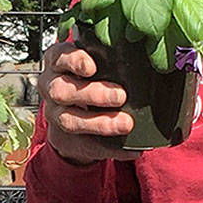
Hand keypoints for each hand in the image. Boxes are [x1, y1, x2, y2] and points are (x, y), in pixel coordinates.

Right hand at [38, 41, 141, 164]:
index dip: (74, 61)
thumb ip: (110, 57)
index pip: (59, 57)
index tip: (92, 67)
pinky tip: (132, 149)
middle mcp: (51, 87)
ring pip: (69, 121)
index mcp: (57, 63)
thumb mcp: (95, 61)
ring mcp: (55, 115)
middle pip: (61, 91)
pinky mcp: (65, 140)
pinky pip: (86, 146)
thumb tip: (151, 54)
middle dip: (91, 94)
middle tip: (121, 95)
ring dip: (99, 123)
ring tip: (126, 124)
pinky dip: (110, 148)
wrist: (73, 113)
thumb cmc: (91, 76)